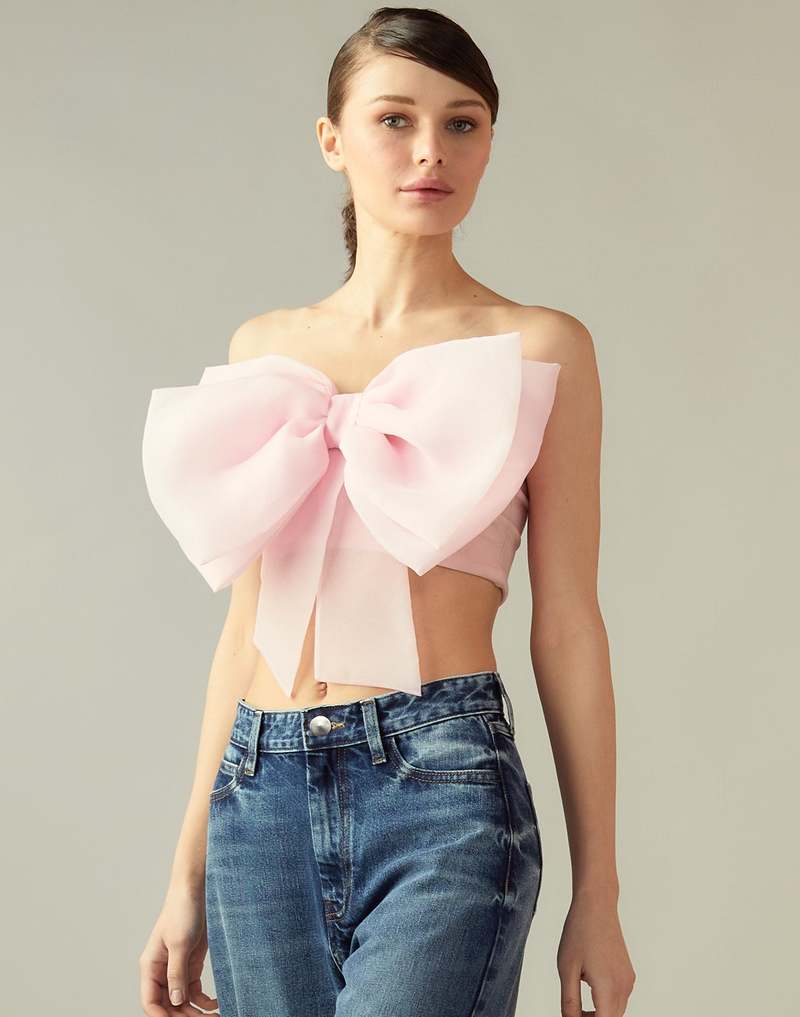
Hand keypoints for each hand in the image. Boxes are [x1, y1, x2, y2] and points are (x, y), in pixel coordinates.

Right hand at [139, 882, 218, 1015]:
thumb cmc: (183, 910)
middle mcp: (162, 971)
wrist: (198, 889)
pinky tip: (215, 1004)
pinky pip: (193, 991)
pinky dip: (203, 1001)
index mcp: (151, 966)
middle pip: (168, 1005)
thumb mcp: (179, 943)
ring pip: (181, 1001)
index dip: (162, 1016)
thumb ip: (176, 972)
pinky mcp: (192, 964)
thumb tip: (175, 1001)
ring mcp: (177, 968)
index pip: (150, 1001)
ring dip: (195, 1012)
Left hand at [556, 892, 635, 1015]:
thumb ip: (569, 1002)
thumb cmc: (579, 933)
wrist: (597, 906)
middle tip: (573, 1012)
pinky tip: (589, 987)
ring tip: (579, 1004)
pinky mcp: (628, 973)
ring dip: (600, 1014)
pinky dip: (606, 1002)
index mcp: (608, 988)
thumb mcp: (566, 969)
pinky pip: (619, 998)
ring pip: (616, 1010)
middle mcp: (623, 986)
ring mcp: (628, 980)